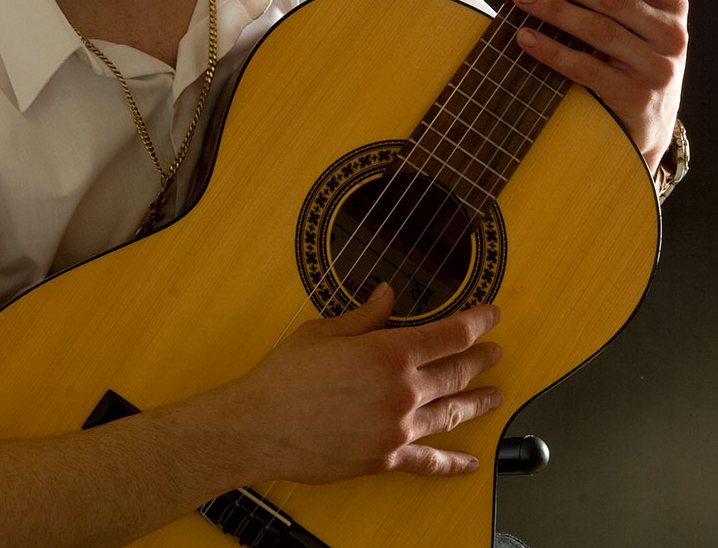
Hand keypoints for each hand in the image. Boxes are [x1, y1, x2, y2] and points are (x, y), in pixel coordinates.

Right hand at [234, 284, 501, 484]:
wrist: (260, 426)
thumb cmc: (287, 375)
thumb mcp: (325, 331)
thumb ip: (364, 315)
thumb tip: (387, 294)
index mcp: (389, 353)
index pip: (449, 334)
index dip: (476, 322)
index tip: (492, 316)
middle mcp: (402, 391)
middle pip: (456, 372)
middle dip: (481, 359)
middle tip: (497, 352)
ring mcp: (398, 429)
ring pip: (451, 413)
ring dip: (478, 402)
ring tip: (496, 395)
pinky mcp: (386, 459)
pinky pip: (429, 463)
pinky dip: (454, 463)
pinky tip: (472, 463)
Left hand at [511, 0, 687, 172]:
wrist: (648, 126)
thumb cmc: (631, 58)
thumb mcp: (631, 19)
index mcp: (673, 6)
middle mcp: (671, 34)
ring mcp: (655, 67)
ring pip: (596, 30)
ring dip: (552, 10)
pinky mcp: (632, 96)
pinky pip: (584, 67)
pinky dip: (550, 50)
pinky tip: (524, 37)